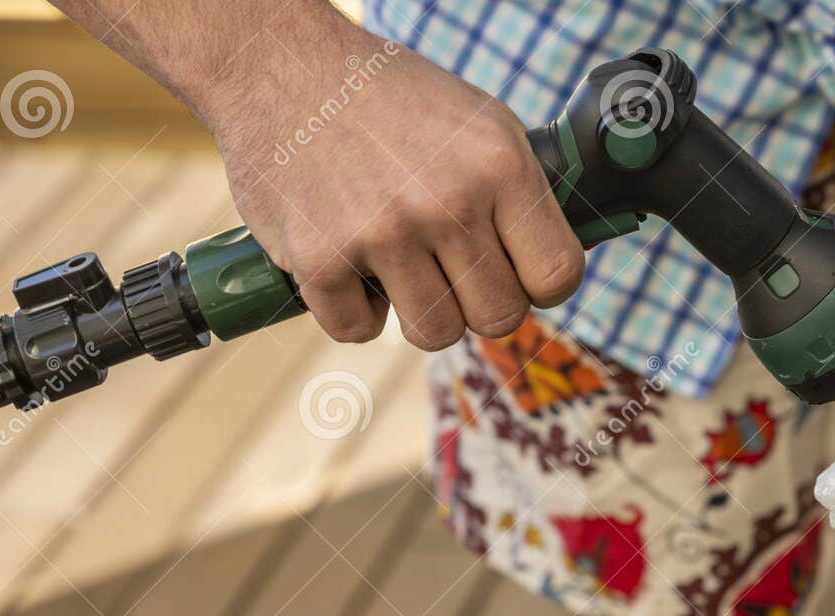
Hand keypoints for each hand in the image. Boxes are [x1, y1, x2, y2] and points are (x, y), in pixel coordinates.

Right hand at [190, 6, 581, 349]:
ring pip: (436, 334)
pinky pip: (359, 331)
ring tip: (401, 266)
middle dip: (479, 301)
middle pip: (499, 316)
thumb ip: (519, 193)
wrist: (277, 62)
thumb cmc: (387, 98)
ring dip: (420, 311)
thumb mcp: (479, 121)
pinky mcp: (320, 259)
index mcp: (499, 165)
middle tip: (450, 268)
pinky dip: (353, 310)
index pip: (557, 275)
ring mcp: (383, 234)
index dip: (539, 285)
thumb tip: (554, 270)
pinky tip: (349, 266)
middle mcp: (447, 202)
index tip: (516, 272)